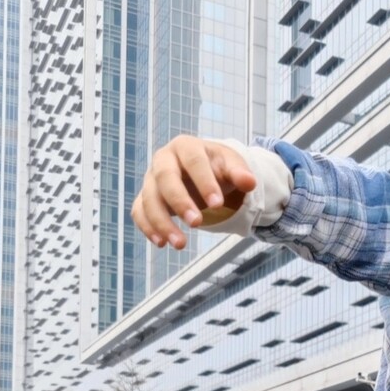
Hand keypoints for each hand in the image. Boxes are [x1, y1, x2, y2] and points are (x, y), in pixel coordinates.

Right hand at [131, 136, 256, 249]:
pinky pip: (139, 212)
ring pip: (149, 199)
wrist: (200, 171)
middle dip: (180, 202)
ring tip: (181, 244)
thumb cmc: (216, 167)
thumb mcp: (230, 165)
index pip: (193, 161)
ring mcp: (151, 179)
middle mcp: (163, 160)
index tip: (218, 204)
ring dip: (162, 222)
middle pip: (165, 178)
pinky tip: (162, 244)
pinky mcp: (145, 197)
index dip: (204, 182)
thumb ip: (240, 172)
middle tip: (198, 224)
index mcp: (185, 146)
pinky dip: (147, 227)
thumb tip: (250, 182)